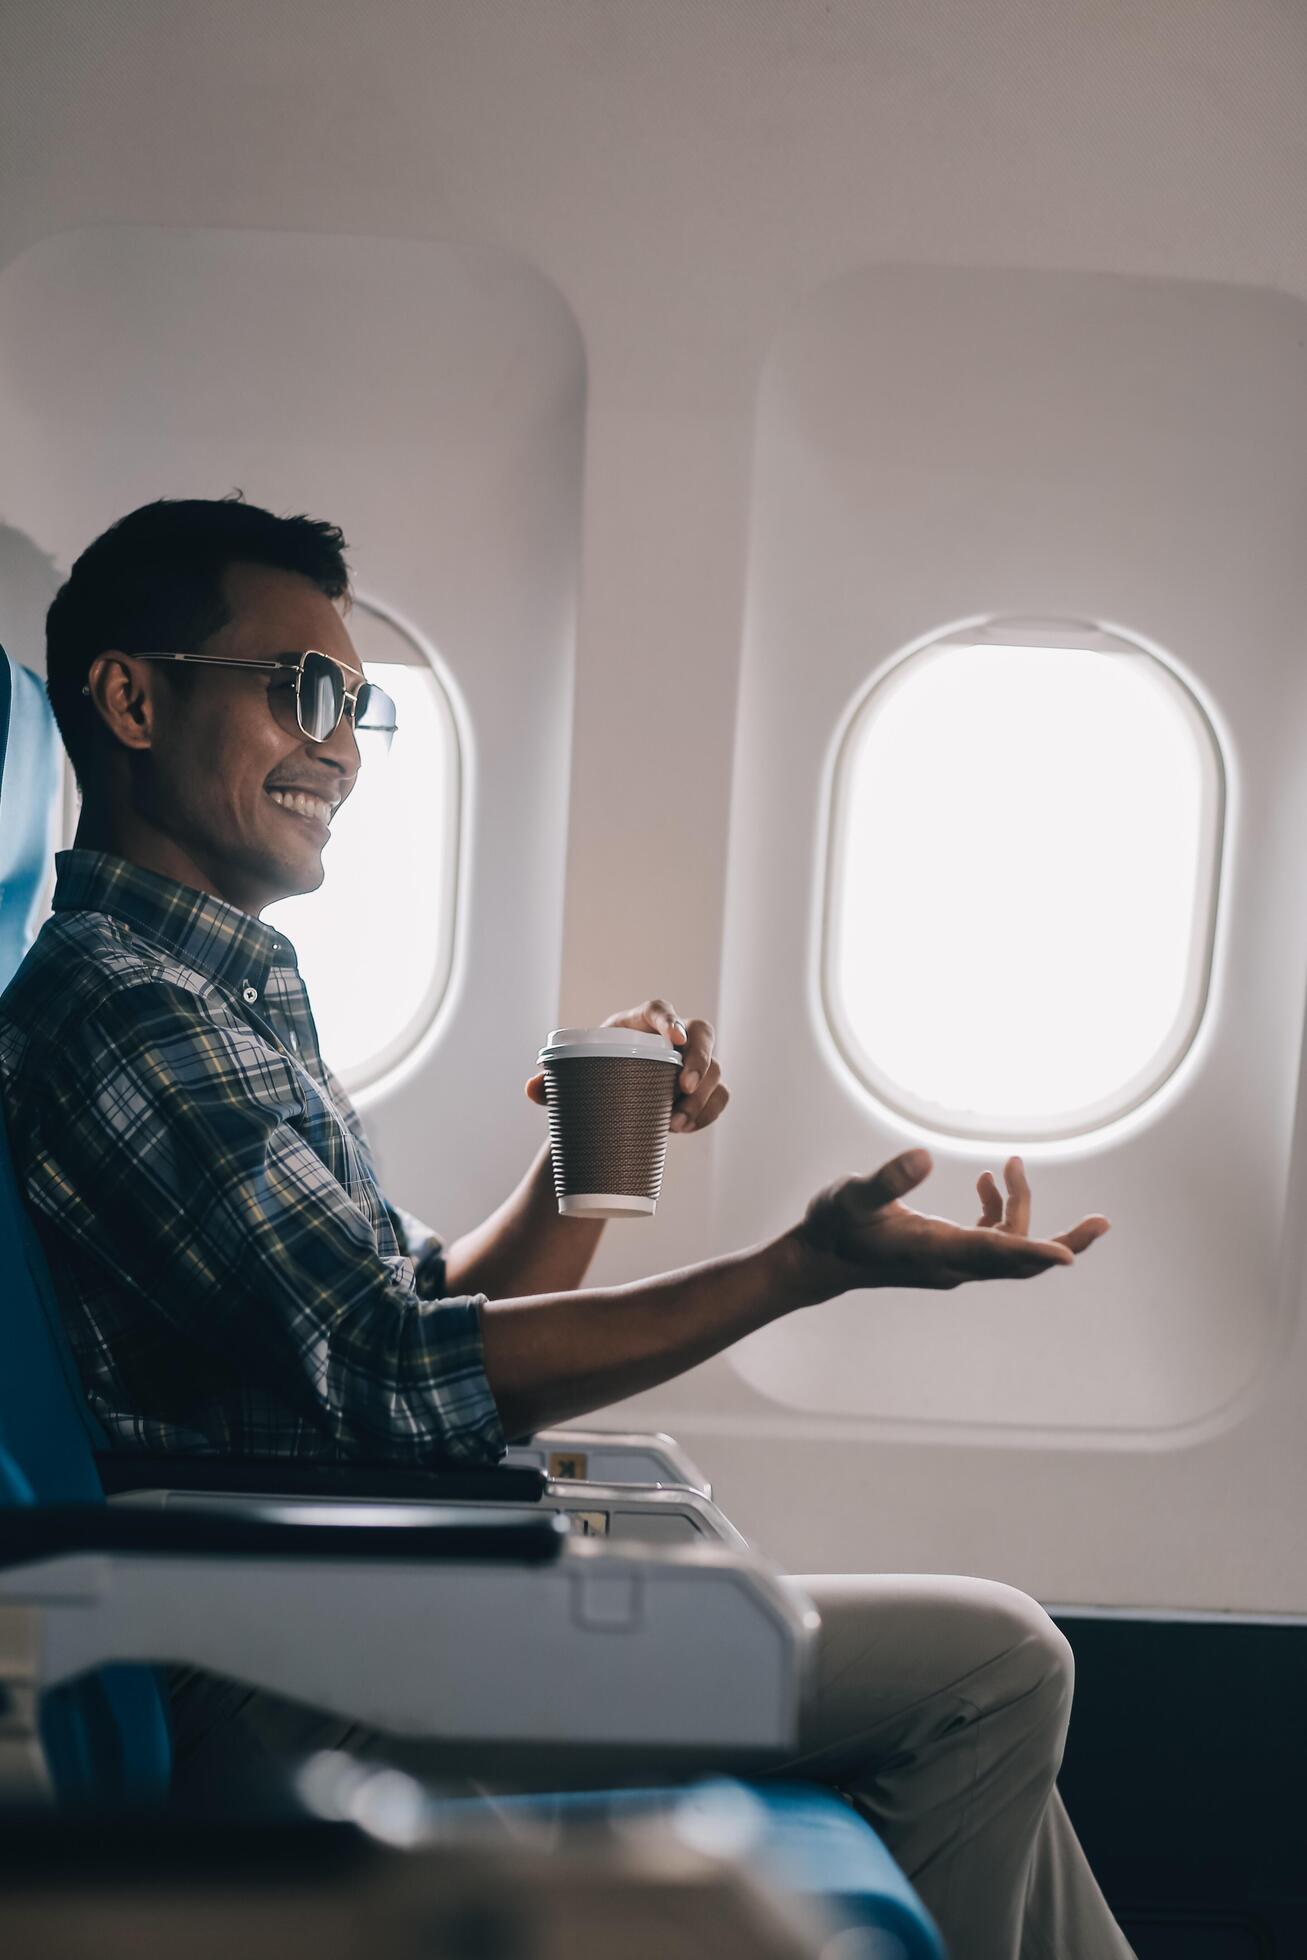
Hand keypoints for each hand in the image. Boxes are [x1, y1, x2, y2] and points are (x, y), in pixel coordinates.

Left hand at [525, 998, 727, 1134]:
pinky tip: (686, 1127)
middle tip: (681, 1088)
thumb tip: (532, 1088)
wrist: (606, 1103)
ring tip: (675, 1123)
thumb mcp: (572, 1078)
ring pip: (716, 1069)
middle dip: (699, 1060)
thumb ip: (552, 1081)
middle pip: (702, 1034)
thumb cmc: (589, 1079)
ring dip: (703, 1096)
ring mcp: (691, 1064)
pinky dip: (708, 1113)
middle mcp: (671, 1040)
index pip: (660, 1009)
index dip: (670, 1019)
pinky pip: (719, 1096)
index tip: (674, 1038)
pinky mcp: (701, 1089)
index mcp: (638, 1024)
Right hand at [793, 1148, 1108, 1300]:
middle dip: (1063, 1243)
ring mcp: (952, 1264)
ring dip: (1020, 1209)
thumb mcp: (851, 1195)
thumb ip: (887, 1178)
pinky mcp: (947, 1257)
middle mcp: (951, 1265)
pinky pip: (992, 1243)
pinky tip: (985, 1185)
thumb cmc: (833, 1226)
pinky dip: (998, 1215)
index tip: (1071, 1255)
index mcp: (935, 1250)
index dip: (1036, 1252)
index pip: (996, 1254)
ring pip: (1009, 1249)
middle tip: (1102, 1222)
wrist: (818, 1260)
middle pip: (1021, 1263)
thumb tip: (924, 1156)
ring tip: (1011, 1166)